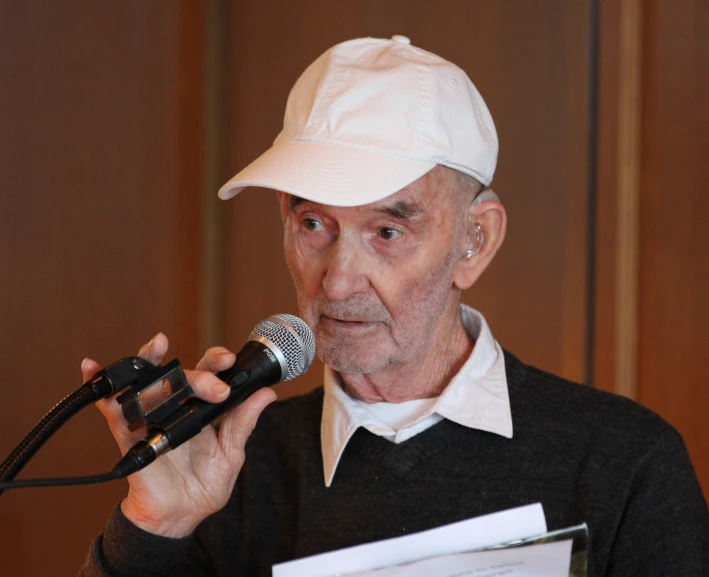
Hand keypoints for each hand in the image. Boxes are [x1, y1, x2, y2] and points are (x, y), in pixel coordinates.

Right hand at [82, 333, 276, 537]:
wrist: (180, 515)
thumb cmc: (204, 482)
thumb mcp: (231, 452)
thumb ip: (243, 422)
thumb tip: (267, 394)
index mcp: (200, 406)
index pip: (207, 373)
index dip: (216, 361)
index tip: (229, 360)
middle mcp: (175, 405)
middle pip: (180, 374)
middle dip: (199, 375)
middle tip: (215, 388)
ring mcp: (150, 417)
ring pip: (146, 380)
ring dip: (149, 359)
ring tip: (157, 345)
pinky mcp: (129, 434)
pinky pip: (112, 409)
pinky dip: (102, 389)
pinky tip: (92, 366)